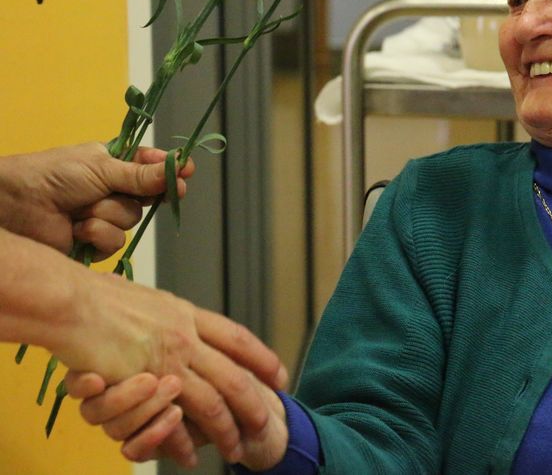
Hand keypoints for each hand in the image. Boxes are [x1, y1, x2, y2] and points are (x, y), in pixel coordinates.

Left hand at [0, 142, 194, 256]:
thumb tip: (180, 168)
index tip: (186, 170)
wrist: (13, 207)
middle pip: (147, 197)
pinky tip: (77, 230)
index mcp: (112, 165)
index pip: (151, 167)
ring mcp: (102, 217)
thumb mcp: (100, 168)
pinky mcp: (93, 244)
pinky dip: (97, 236)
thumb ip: (141, 175)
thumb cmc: (51, 176)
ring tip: (80, 211)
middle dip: (134, 195)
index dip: (168, 170)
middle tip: (127, 190)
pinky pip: (115, 243)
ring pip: (131, 221)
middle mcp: (111, 191)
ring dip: (107, 216)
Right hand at [53, 272, 287, 462]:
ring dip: (226, 429)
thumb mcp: (144, 299)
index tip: (280, 375)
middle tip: (268, 424)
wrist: (70, 301)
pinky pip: (176, 416)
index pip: (237, 338)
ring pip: (213, 400)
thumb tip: (175, 315)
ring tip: (237, 450)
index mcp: (187, 314)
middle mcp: (186, 335)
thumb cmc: (95, 298)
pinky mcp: (147, 380)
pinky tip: (191, 455)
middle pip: (234, 374)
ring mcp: (170, 358)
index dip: (262, 358)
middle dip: (254, 403)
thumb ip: (164, 315)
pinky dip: (184, 440)